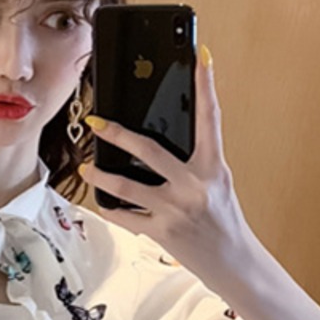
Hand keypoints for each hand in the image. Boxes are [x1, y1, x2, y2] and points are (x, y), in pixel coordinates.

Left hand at [79, 45, 256, 297]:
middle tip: (97, 123)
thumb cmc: (224, 222)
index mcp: (213, 168)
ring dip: (101, 176)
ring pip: (127, 187)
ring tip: (85, 169)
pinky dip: (111, 209)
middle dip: (118, 134)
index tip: (200, 56)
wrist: (234, 263)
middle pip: (149, 150)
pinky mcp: (162, 232)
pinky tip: (100, 202)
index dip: (207, 85)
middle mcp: (193, 185)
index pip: (210, 119)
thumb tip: (161, 143)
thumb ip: (195, 164)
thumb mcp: (217, 185)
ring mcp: (175, 209)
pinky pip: (126, 217)